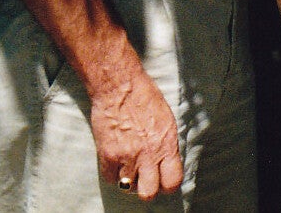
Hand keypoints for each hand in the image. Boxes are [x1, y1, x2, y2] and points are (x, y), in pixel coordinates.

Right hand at [88, 65, 183, 200]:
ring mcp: (127, 157)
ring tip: (129, 165)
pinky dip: (113, 173)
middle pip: (149, 193)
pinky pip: (111, 179)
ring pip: (128, 187)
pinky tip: (116, 161)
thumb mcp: (166, 120)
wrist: (120, 87)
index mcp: (167, 144)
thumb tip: (166, 164)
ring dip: (129, 179)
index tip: (164, 181)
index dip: (168, 185)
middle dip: (147, 189)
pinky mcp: (108, 156)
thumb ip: (166, 144)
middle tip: (144, 179)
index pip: (173, 182)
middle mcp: (148, 154)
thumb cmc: (145, 98)